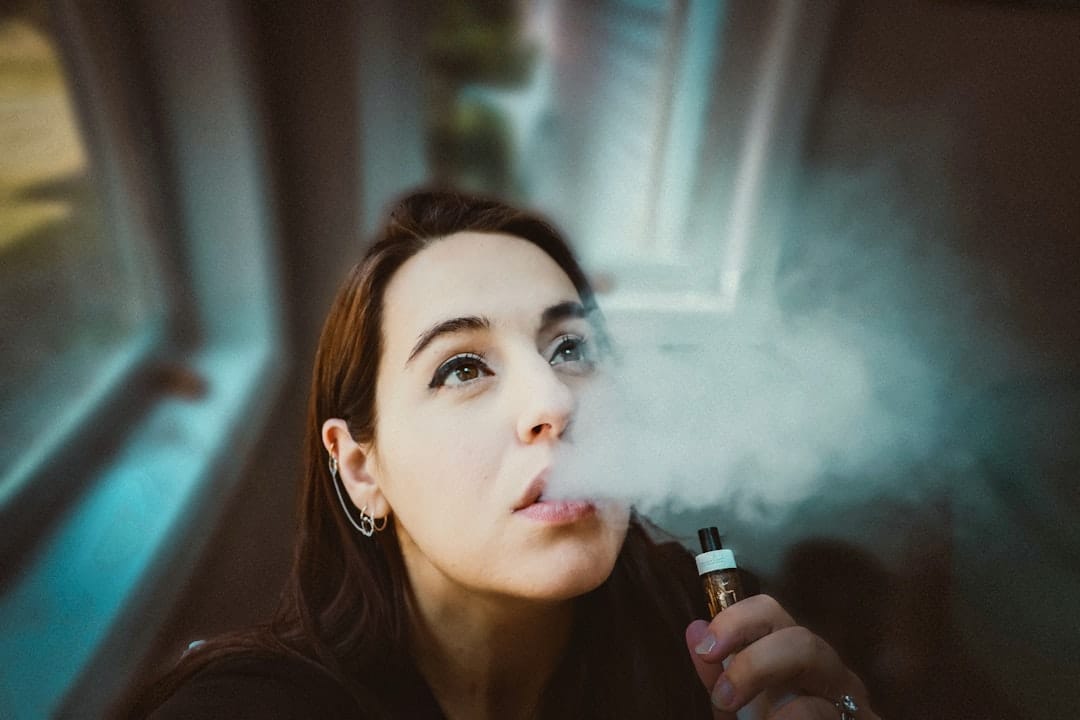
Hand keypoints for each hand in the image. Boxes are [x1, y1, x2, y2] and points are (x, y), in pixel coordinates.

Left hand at [685, 594, 879, 718]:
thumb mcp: (737, 711)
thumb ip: (717, 678)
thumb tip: (695, 629)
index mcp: (796, 660)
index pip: (771, 613)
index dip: (736, 621)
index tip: (705, 649)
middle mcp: (829, 673)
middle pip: (802, 638)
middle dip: (755, 662)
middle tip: (724, 697)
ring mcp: (854, 701)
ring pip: (822, 671)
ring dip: (779, 691)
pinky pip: (828, 712)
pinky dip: (791, 719)